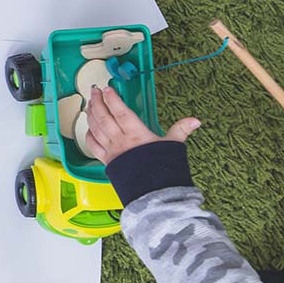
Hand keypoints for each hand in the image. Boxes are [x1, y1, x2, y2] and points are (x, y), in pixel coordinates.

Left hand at [84, 86, 200, 165]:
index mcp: (136, 134)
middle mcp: (120, 141)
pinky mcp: (107, 162)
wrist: (154, 193)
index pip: (121, 111)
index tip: (107, 89)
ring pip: (96, 129)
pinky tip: (88, 129)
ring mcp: (112, 151)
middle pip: (104, 117)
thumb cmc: (163, 170)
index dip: (113, 99)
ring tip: (89, 105)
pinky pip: (93, 146)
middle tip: (94, 92)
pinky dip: (89, 135)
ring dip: (91, 115)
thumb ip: (181, 130)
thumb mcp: (173, 146)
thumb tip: (195, 120)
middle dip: (97, 102)